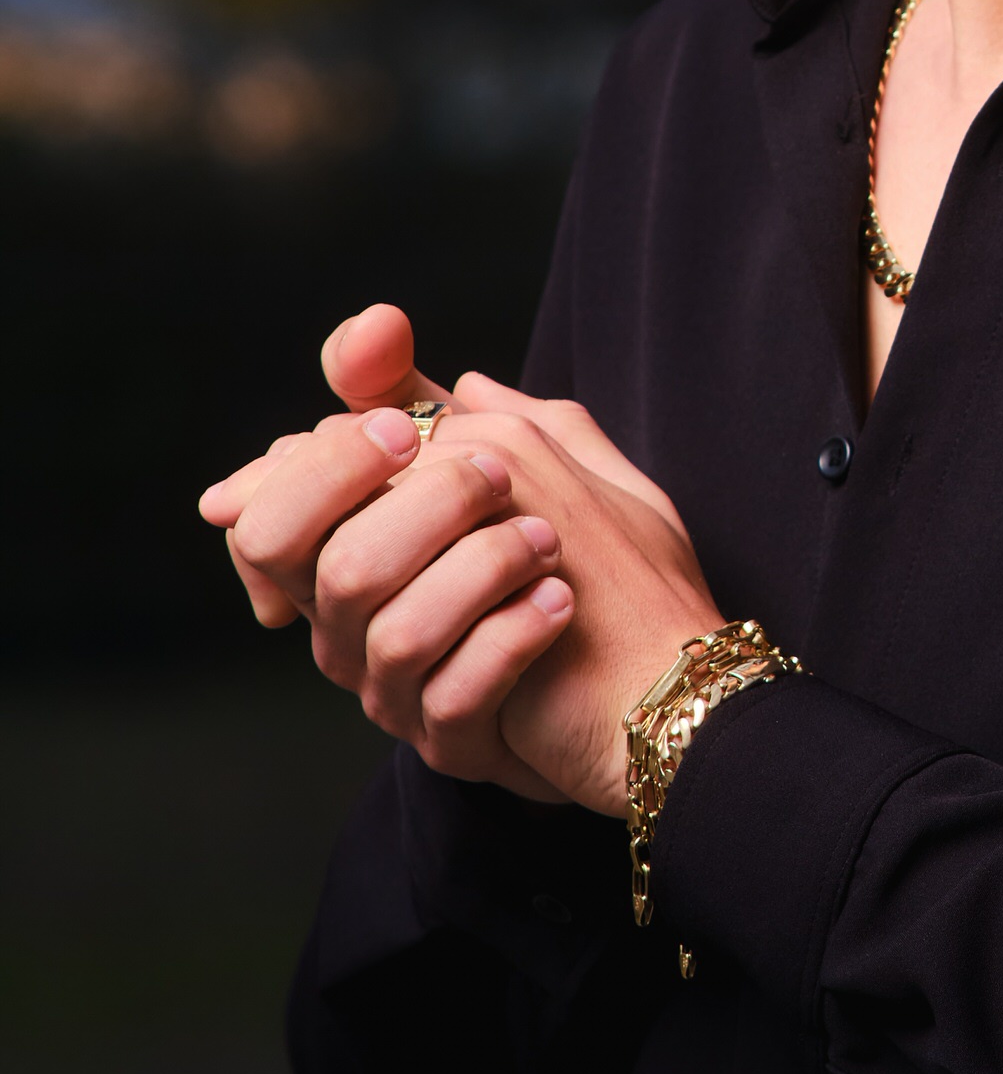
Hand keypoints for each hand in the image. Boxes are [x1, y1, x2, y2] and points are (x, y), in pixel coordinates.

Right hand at [199, 306, 723, 811]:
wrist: (663, 673)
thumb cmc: (588, 559)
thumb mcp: (528, 459)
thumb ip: (445, 396)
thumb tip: (375, 330)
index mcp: (352, 556)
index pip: (268, 516)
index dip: (322, 464)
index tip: (410, 427)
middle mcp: (353, 629)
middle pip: (318, 564)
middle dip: (409, 503)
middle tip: (492, 473)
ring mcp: (399, 694)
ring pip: (390, 628)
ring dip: (480, 566)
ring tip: (551, 542)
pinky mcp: (457, 742)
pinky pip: (455, 692)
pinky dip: (511, 637)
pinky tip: (559, 602)